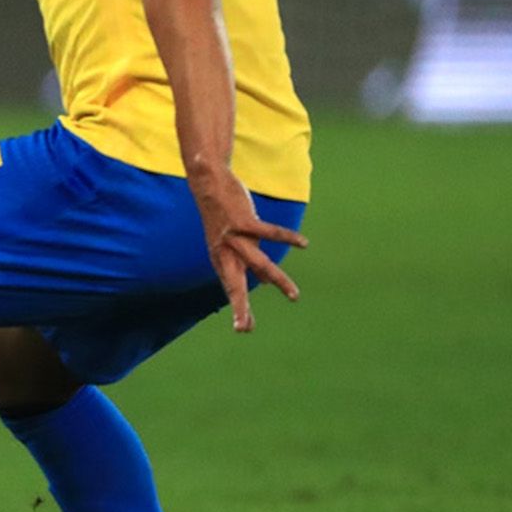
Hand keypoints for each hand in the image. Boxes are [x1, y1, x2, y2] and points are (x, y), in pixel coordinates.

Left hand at [186, 168, 308, 332]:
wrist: (208, 183)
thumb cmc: (223, 215)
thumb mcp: (232, 241)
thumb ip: (246, 260)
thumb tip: (262, 282)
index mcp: (221, 258)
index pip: (230, 287)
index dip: (237, 307)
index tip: (244, 328)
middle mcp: (224, 251)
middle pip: (234, 284)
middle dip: (240, 306)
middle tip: (244, 328)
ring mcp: (232, 237)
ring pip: (258, 263)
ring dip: (277, 280)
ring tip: (295, 297)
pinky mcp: (242, 220)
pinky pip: (269, 231)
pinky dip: (287, 237)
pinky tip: (304, 244)